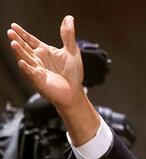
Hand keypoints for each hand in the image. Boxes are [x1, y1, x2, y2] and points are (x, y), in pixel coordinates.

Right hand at [6, 16, 99, 144]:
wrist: (75, 92)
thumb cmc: (72, 73)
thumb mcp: (71, 51)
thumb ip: (68, 35)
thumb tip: (69, 18)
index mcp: (44, 52)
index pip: (30, 40)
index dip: (22, 33)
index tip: (14, 26)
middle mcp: (38, 60)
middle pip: (25, 48)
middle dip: (17, 40)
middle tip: (10, 32)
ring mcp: (37, 70)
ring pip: (26, 59)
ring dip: (19, 52)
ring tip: (13, 44)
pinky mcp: (39, 81)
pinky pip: (31, 74)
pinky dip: (27, 68)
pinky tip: (22, 62)